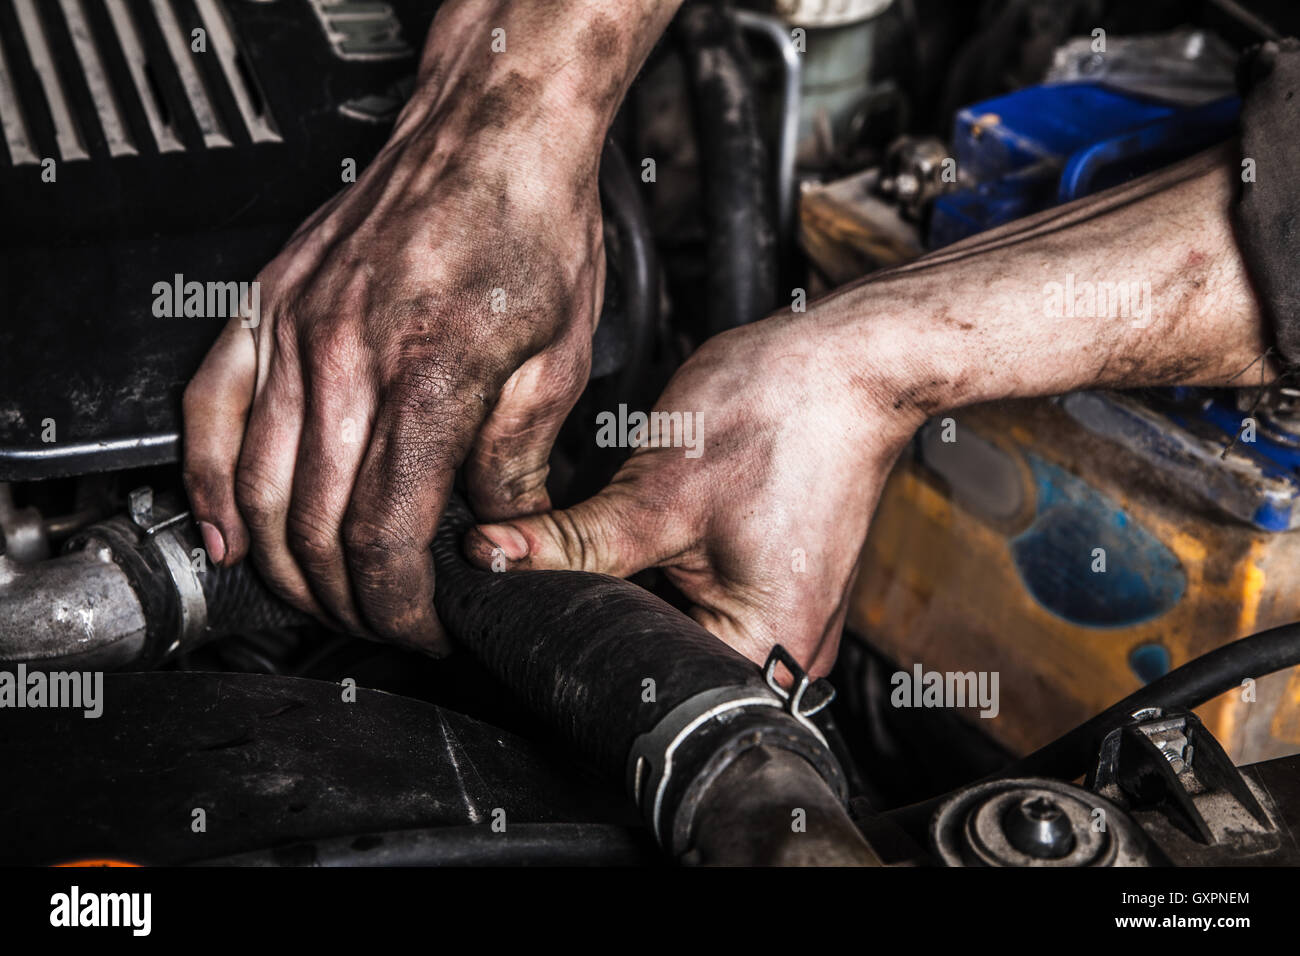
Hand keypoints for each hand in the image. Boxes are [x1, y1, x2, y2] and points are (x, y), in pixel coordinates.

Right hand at [182, 44, 604, 652]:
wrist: (493, 130)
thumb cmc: (533, 227)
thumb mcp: (561, 358)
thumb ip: (517, 460)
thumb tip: (497, 534)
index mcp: (431, 376)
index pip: (388, 535)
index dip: (401, 606)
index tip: (428, 627)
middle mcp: (347, 356)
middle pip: (315, 527)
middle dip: (347, 599)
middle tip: (383, 620)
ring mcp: (294, 329)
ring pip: (256, 486)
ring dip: (283, 563)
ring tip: (320, 596)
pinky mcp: (265, 306)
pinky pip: (209, 410)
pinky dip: (208, 485)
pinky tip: (226, 534)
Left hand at [463, 313, 926, 675]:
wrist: (853, 360)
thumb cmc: (784, 416)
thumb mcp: (657, 491)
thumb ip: (571, 541)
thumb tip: (492, 557)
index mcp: (761, 649)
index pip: (639, 672)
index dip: (579, 631)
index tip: (539, 589)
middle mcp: (782, 650)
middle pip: (657, 649)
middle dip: (609, 602)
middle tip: (592, 537)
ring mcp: (783, 615)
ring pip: (674, 616)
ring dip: (639, 577)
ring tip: (647, 513)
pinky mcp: (778, 582)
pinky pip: (702, 589)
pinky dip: (668, 560)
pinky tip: (670, 512)